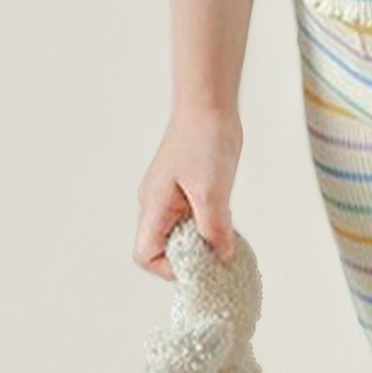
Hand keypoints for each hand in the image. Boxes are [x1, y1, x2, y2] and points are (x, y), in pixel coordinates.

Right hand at [134, 106, 241, 279]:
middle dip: (191, 255)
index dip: (169, 269)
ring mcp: (168, 194)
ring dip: (202, 238)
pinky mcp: (183, 186)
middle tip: (219, 251)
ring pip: (180, 231)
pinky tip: (226, 216)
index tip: (200, 265)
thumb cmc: (205, 140)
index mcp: (154, 206)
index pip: (146, 254)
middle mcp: (155, 203)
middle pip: (163, 247)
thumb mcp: (212, 192)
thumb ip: (214, 228)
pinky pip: (190, 216)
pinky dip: (207, 223)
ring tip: (225, 233)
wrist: (209, 103)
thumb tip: (221, 255)